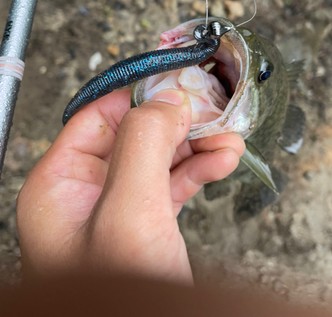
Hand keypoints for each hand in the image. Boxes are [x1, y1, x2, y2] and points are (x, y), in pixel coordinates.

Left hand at [17, 89, 244, 283]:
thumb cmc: (119, 302)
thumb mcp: (127, 213)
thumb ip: (143, 146)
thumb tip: (166, 100)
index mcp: (60, 185)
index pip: (97, 118)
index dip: (137, 95)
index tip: (175, 80)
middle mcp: (86, 194)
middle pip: (135, 134)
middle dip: (178, 121)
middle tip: (211, 108)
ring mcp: (119, 210)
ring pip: (160, 158)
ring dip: (197, 144)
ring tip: (228, 136)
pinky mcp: (148, 225)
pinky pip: (175, 184)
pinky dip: (200, 168)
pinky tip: (223, 161)